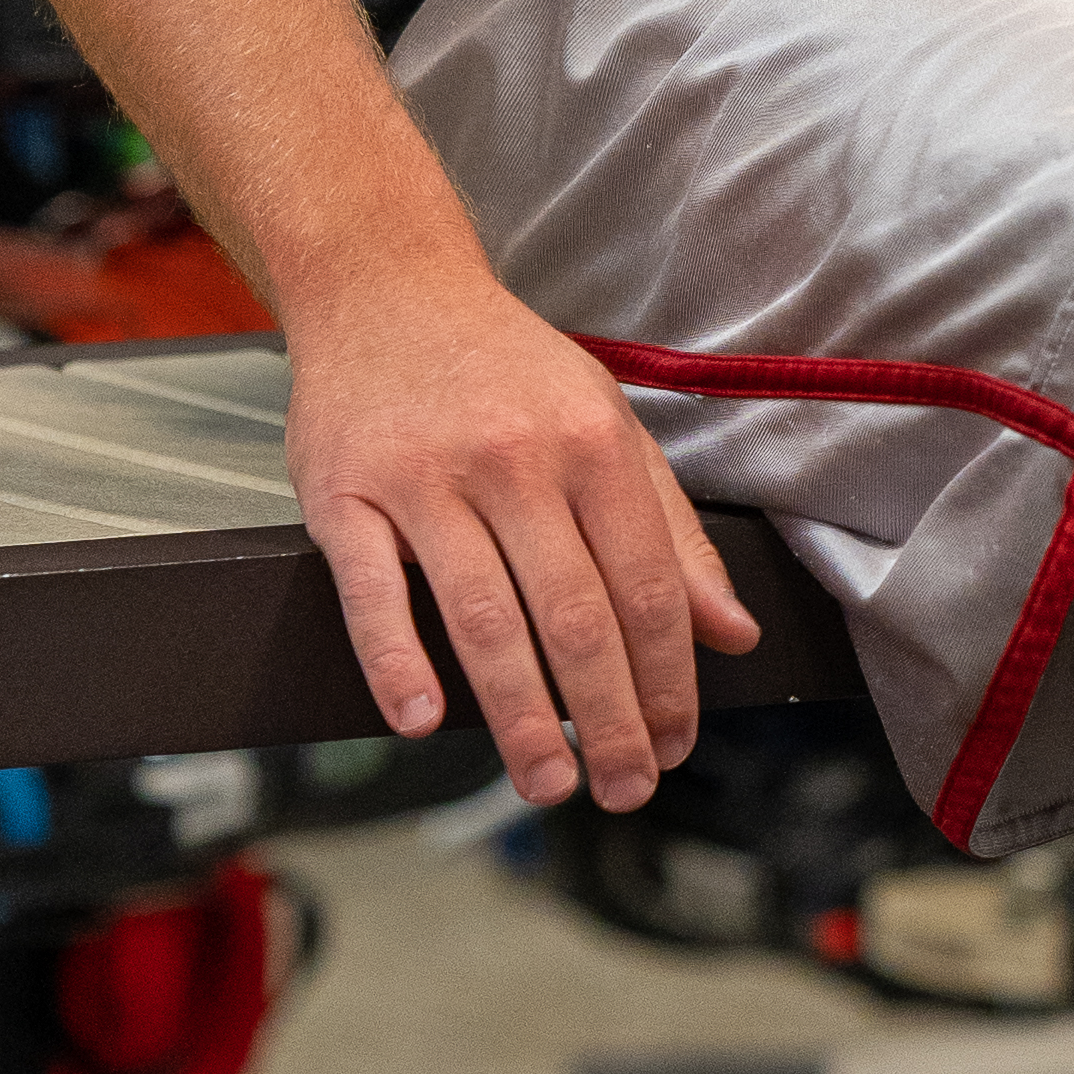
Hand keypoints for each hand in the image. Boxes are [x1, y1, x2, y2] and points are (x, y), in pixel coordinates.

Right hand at [283, 256, 760, 811]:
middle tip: (622, 786)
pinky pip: (372, 590)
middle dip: (607, 716)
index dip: (668, 678)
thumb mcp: (607, 425)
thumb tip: (730, 632)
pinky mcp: (343, 492)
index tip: (675, 744)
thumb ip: (670, 532)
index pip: (646, 586)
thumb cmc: (504, 368)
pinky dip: (396, 660)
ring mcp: (425, 476)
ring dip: (518, 714)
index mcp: (592, 444)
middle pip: (574, 614)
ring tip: (546, 780)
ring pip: (482, 615)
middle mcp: (515, 459)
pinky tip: (422, 719)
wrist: (387, 286)